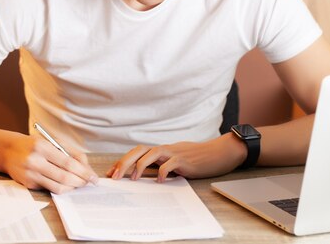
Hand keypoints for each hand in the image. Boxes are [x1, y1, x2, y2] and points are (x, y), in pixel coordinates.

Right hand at [2, 132, 98, 193]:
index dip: (83, 172)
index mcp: (43, 147)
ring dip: (72, 187)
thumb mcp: (52, 142)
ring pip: (57, 187)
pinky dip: (61, 188)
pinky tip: (67, 184)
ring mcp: (30, 174)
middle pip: (64, 176)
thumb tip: (87, 168)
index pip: (68, 163)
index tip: (93, 177)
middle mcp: (35, 161)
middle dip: (80, 181)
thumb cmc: (35, 145)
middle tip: (89, 182)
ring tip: (79, 183)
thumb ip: (71, 152)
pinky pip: (50, 189)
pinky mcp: (28, 184)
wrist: (9, 151)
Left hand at [106, 133, 246, 181]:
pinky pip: (171, 163)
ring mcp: (175, 153)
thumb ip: (162, 165)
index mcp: (161, 151)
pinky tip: (160, 180)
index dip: (123, 161)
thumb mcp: (175, 161)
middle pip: (140, 150)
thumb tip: (145, 176)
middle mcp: (165, 149)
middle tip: (115, 176)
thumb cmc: (197, 159)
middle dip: (125, 162)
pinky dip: (164, 171)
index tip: (111, 173)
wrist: (218, 153)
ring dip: (140, 165)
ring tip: (133, 178)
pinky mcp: (185, 160)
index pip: (137, 152)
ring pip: (152, 153)